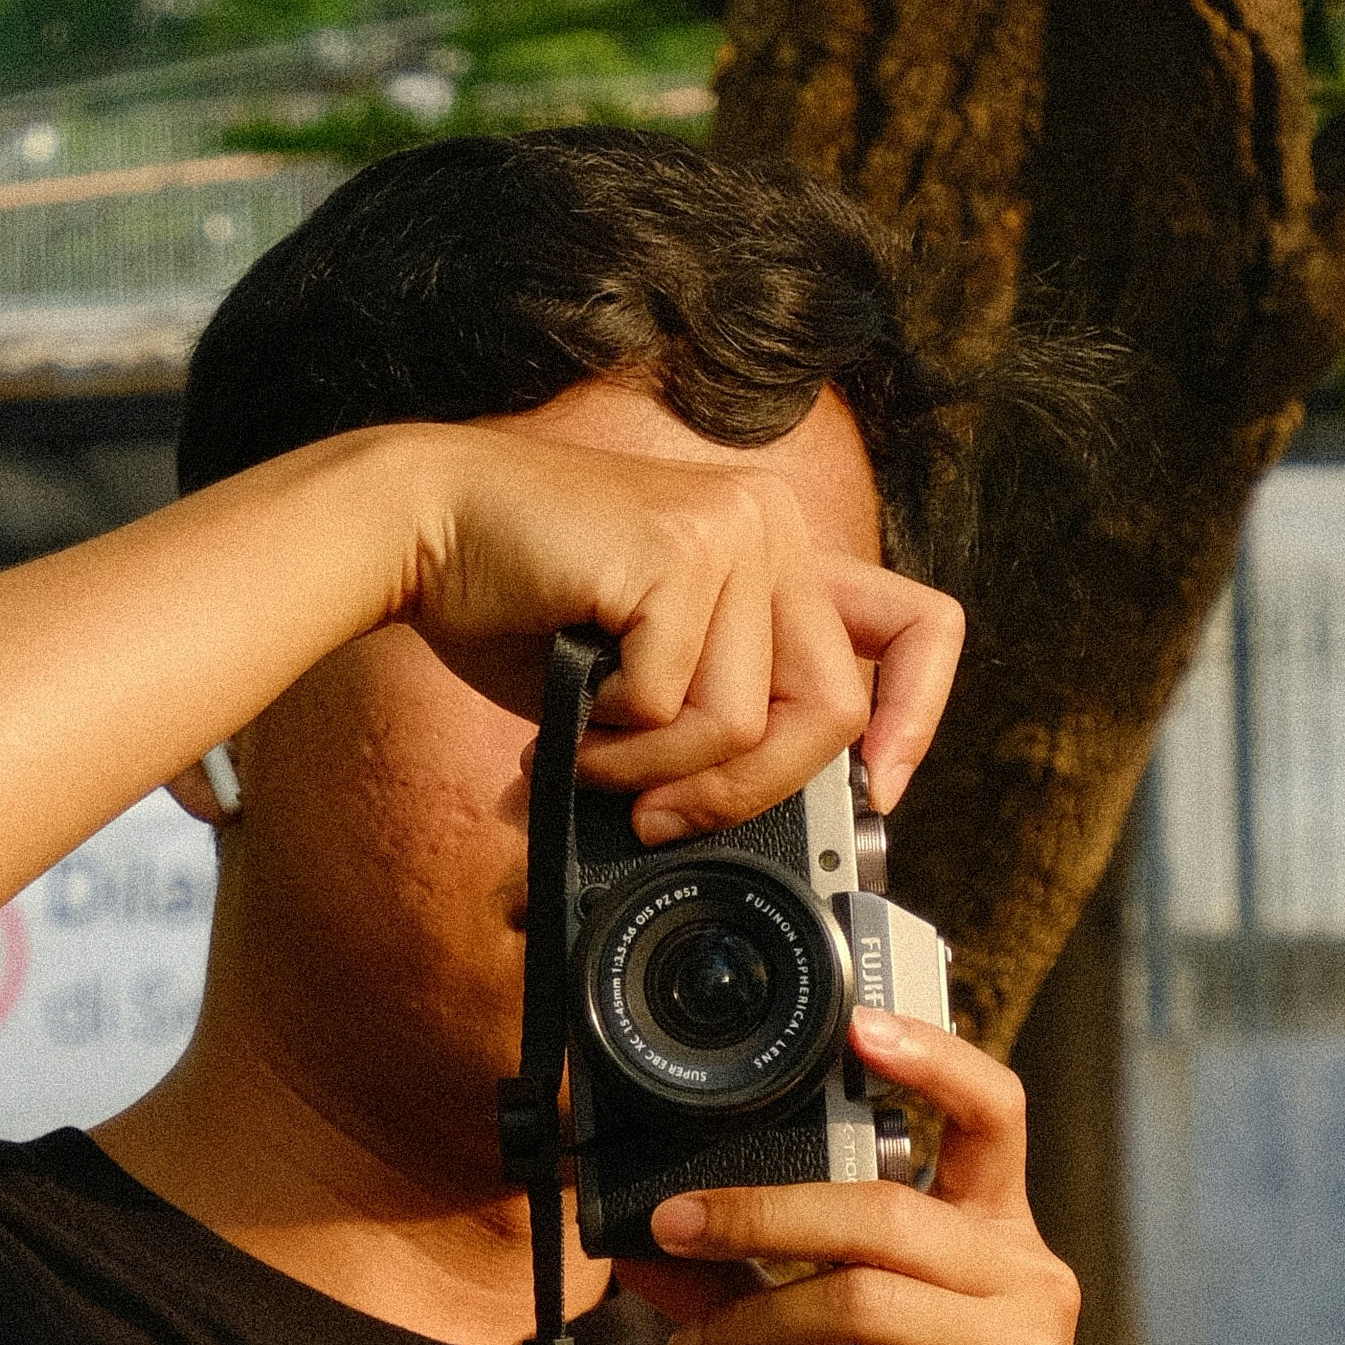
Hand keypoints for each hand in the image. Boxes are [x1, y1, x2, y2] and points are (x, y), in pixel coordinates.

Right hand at [394, 426, 961, 834]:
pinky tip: (568, 708)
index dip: (917, 716)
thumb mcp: (649, 670)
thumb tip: (755, 820)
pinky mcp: (679, 552)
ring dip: (650, 772)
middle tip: (656, 817)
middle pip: (830, 708)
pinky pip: (669, 706)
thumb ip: (718, 715)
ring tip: (585, 753)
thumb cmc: (522, 604)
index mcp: (781, 546)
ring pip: (740, 722)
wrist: (424, 528)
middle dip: (742, 792)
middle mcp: (772, 524)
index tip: (879, 786)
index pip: (920, 624)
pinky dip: (610, 740)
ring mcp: (733, 530)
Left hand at [623, 1004, 1111, 1344]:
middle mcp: (1029, 1283)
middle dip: (758, 1215)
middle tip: (671, 1224)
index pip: (995, 1118)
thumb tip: (651, 1246)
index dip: (934, 1059)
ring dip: (750, 1324)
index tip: (856, 1024)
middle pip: (883, 1210)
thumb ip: (765, 1296)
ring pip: (859, 1299)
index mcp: (1003, 1243)